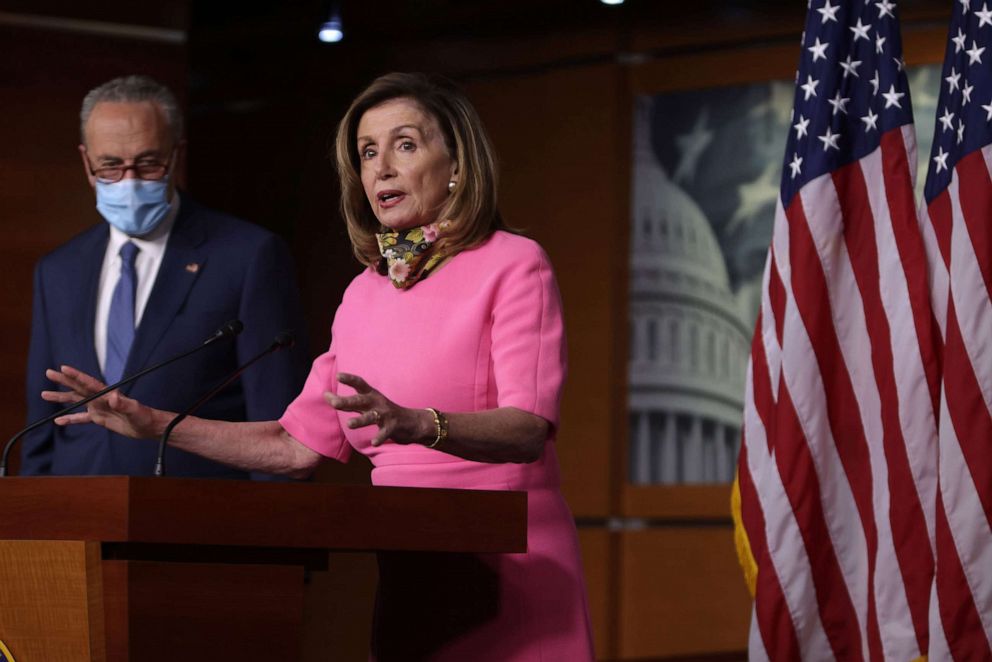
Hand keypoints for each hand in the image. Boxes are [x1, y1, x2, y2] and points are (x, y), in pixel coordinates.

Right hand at [42, 365, 164, 439]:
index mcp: (107, 394)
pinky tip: (58, 420)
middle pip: (79, 387)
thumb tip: (113, 397)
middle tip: (49, 373)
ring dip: (61, 398)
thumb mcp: (135, 410)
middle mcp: (101, 398)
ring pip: (76, 401)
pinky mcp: (100, 418)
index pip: (88, 383)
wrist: (148, 426)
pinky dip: (70, 419)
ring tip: (44, 394)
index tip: (63, 368)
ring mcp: (99, 407)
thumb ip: (124, 404)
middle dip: (64, 380)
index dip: (76, 376)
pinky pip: (82, 418)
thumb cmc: (144, 416)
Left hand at [323, 373, 432, 446]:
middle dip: (347, 402)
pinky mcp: (393, 427)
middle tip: (333, 403)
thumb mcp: (367, 403)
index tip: (338, 375)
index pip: (360, 384)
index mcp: (372, 395)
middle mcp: (378, 402)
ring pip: (371, 417)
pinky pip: (385, 432)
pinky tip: (374, 442)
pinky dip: (380, 437)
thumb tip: (325, 395)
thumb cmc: (384, 411)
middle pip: (360, 401)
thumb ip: (348, 402)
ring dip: (360, 420)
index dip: (349, 379)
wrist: (412, 422)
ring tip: (349, 424)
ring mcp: (386, 414)